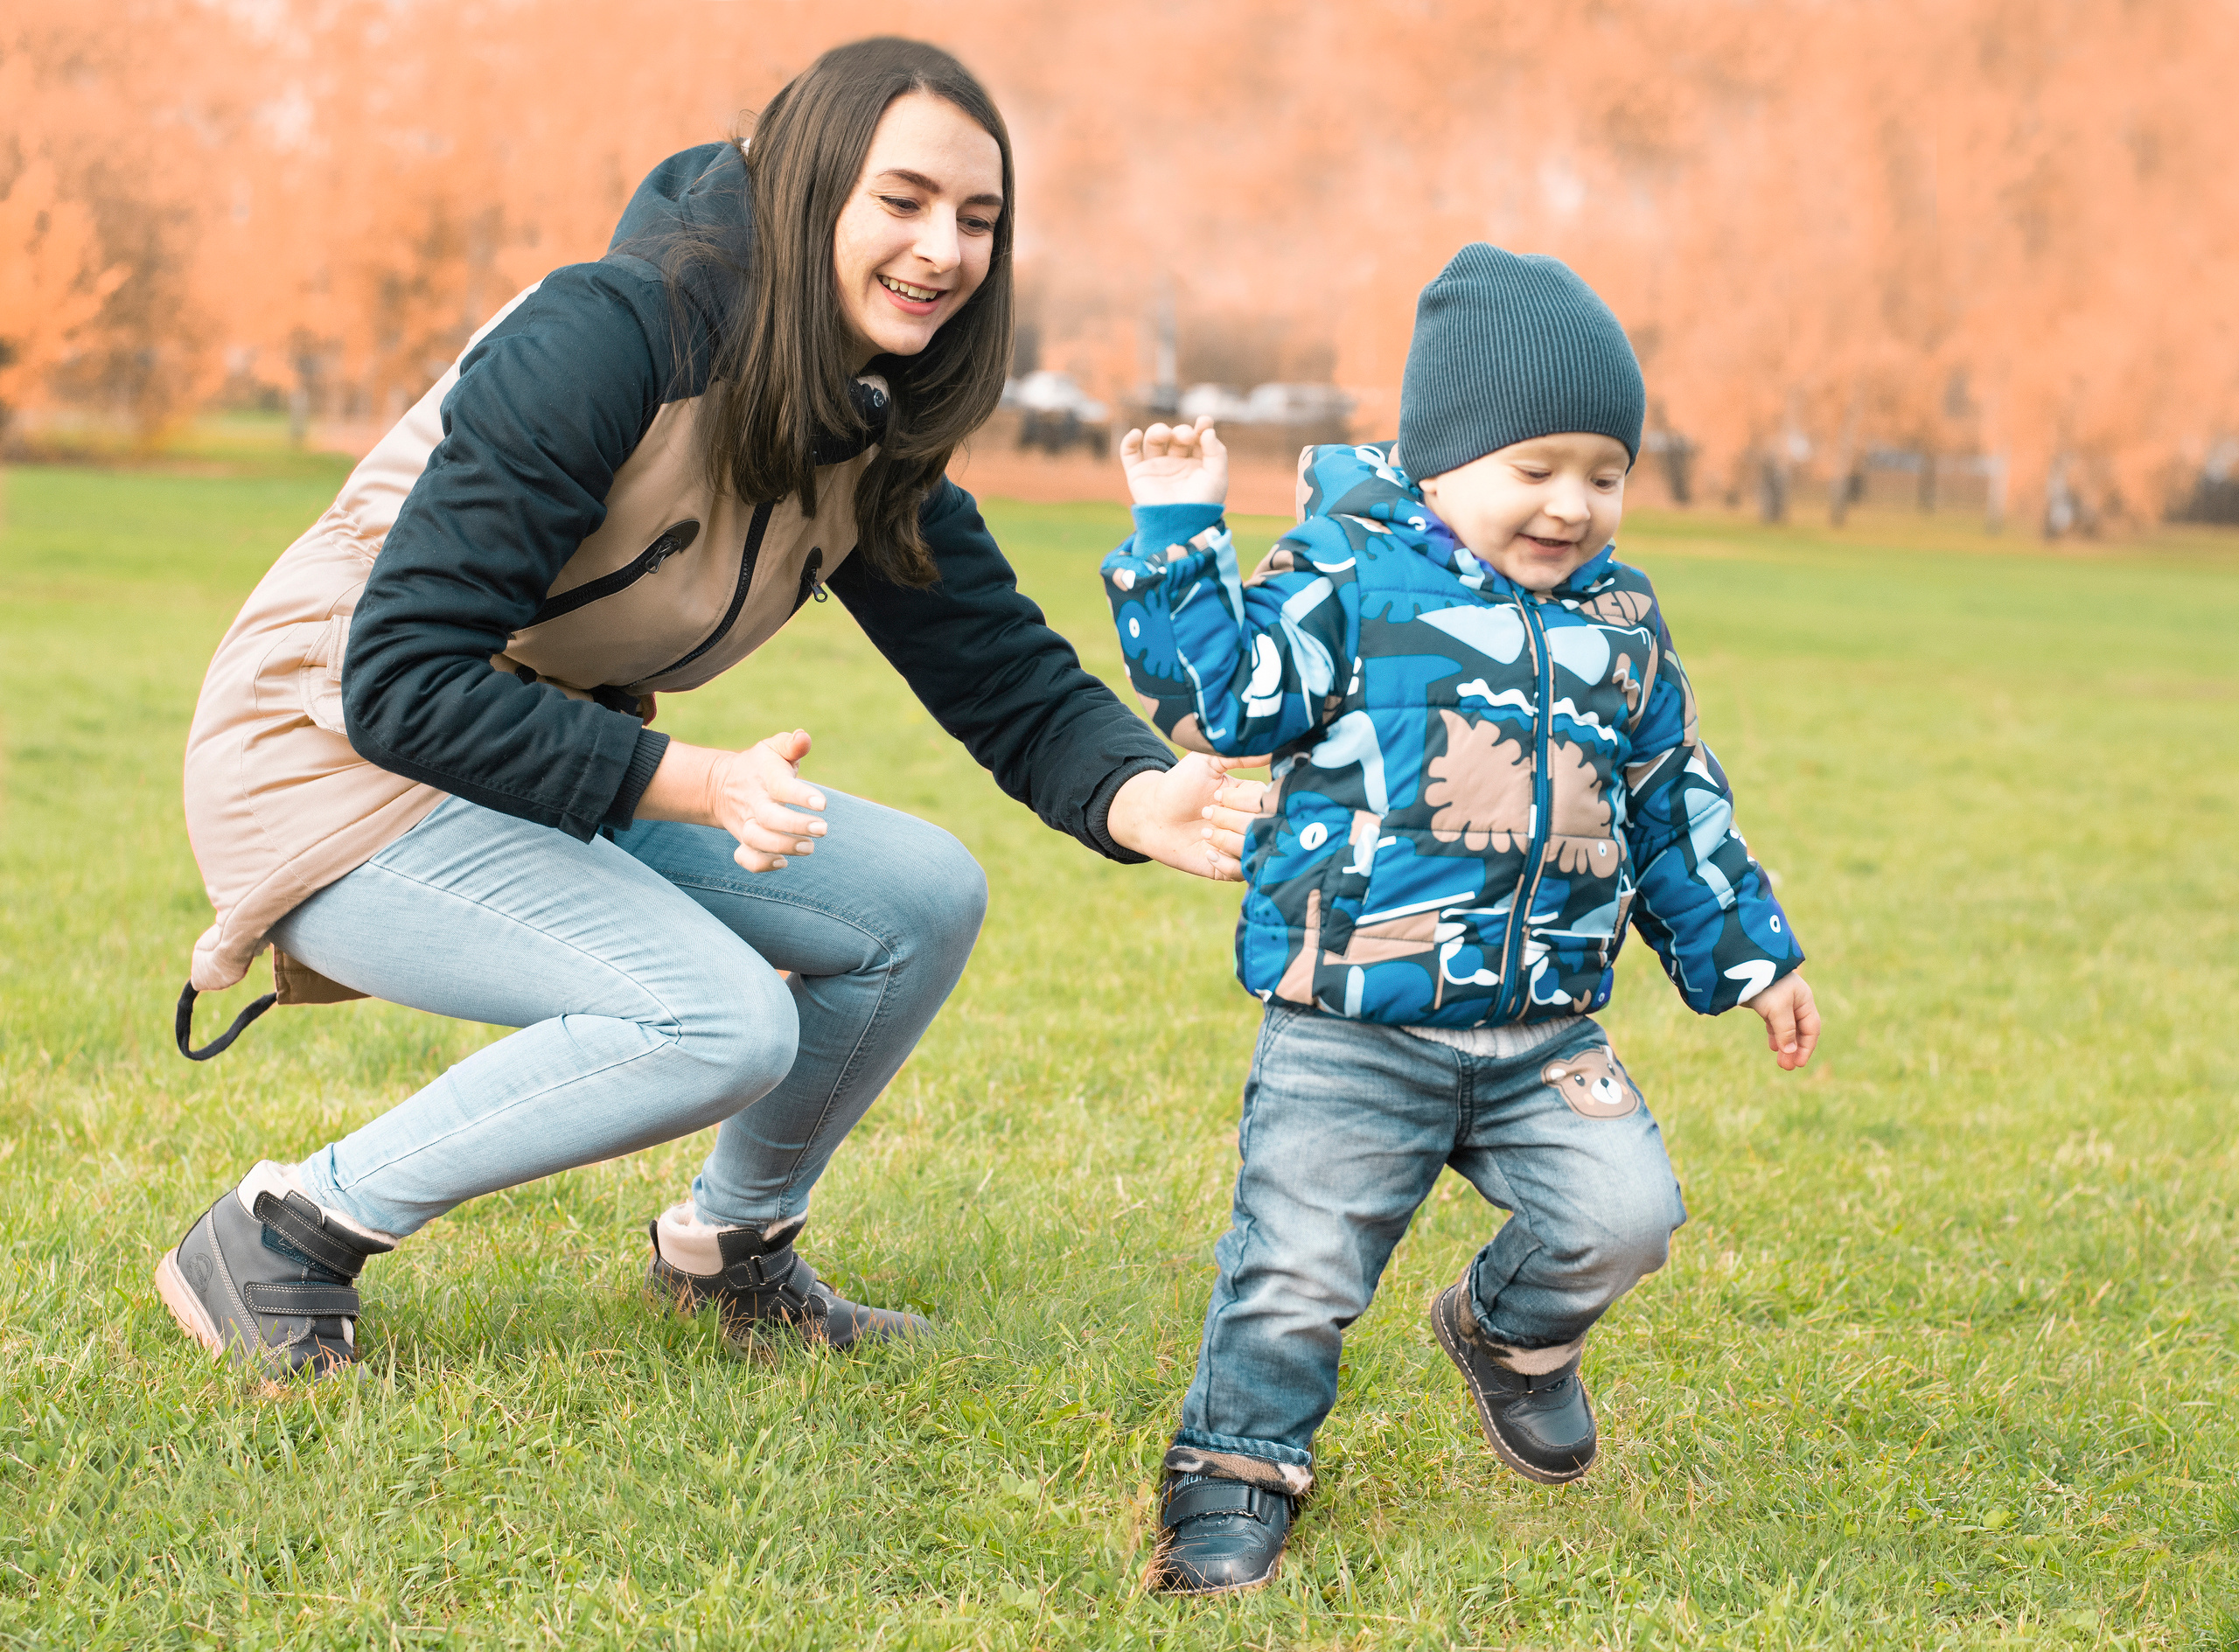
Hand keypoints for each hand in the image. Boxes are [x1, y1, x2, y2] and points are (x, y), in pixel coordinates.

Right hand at [637, 729, 826, 871]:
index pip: (781, 786)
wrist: (720, 785)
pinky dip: (762, 864)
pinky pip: (746, 858)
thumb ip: (792, 744)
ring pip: (757, 840)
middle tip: (823, 830)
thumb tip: (803, 738)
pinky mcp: (743, 841)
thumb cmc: (760, 766)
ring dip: (783, 846)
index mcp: (765, 778)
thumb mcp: (773, 748)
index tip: (822, 803)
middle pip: (769, 818)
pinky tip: (783, 862)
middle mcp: (754, 803)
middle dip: (796, 826)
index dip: (800, 796)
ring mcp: (746, 824)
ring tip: (808, 847)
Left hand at [1107, 753, 1262, 879]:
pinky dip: (1225, 862)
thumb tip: (1271, 749)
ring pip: (1253, 849)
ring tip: (1204, 832)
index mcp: (1252, 798)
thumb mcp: (1206, 761)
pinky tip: (1207, 852)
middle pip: (1262, 827)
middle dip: (1230, 820)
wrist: (1151, 815)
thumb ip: (1238, 754)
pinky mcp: (1229, 868)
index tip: (1217, 796)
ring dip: (1225, 840)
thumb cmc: (1179, 784)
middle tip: (1206, 813)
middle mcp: (1252, 822)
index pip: (1267, 802)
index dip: (1242, 802)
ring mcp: (1242, 846)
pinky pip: (1242, 871)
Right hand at [1121, 416, 1228, 507]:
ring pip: (1153, 439)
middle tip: (1187, 437)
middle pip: (1176, 436)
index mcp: (1196, 463)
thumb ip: (1217, 451)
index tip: (1204, 422)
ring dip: (1159, 431)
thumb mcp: (1217, 476)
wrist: (1181, 524)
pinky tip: (1136, 434)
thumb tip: (1207, 430)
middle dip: (1181, 431)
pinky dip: (1129, 441)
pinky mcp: (1138, 474)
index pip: (1197, 438)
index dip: (1201, 427)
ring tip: (1166, 434)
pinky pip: (1129, 453)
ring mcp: (1156, 467)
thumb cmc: (1202, 503)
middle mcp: (1176, 463)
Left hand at [1748, 972, 1820, 1070]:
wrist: (1742, 964)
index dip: (1807, 1047)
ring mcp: (1780, 1002)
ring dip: (1785, 1045)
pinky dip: (1775, 1035)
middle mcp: (1795, 1001)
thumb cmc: (1766, 984)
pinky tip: (1773, 1046)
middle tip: (1787, 1067)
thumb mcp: (1778, 1009)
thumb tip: (1790, 1052)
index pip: (1811, 1029)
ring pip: (1787, 1028)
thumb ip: (1786, 1031)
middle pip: (1800, 1030)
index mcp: (1804, 1000)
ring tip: (1781, 1062)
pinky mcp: (1766, 1002)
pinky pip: (1775, 1023)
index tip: (1799, 1064)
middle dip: (1795, 1049)